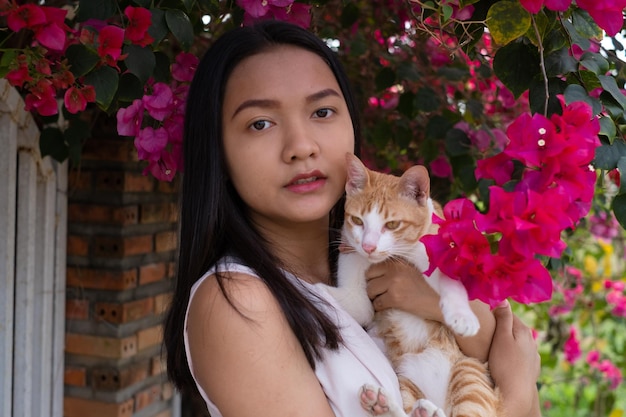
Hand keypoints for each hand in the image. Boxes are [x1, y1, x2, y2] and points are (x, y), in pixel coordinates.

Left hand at [365, 260, 441, 320]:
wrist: (435, 303)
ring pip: (371, 290)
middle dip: (371, 287)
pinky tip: (386, 307)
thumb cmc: (421, 288)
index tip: (377, 284)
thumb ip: (392, 268)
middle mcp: (395, 269)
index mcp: (397, 261)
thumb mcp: (408, 270)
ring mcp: (394, 283)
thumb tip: (369, 274)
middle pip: (369, 278)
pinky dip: (378, 307)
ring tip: (382, 300)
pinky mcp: (395, 297)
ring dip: (374, 298)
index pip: (372, 267)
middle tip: (378, 293)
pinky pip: (377, 303)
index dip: (372, 278)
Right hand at [489, 300, 540, 416]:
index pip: (509, 313)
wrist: (515, 393)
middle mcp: (531, 340)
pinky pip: (521, 354)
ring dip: (509, 340)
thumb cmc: (504, 364)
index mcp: (523, 330)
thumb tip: (504, 299)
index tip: (484, 318)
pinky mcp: (532, 367)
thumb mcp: (501, 337)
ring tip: (496, 346)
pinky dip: (514, 353)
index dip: (496, 313)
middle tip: (487, 332)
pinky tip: (507, 358)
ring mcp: (533, 355)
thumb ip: (503, 318)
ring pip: (518, 341)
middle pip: (514, 327)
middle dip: (503, 327)